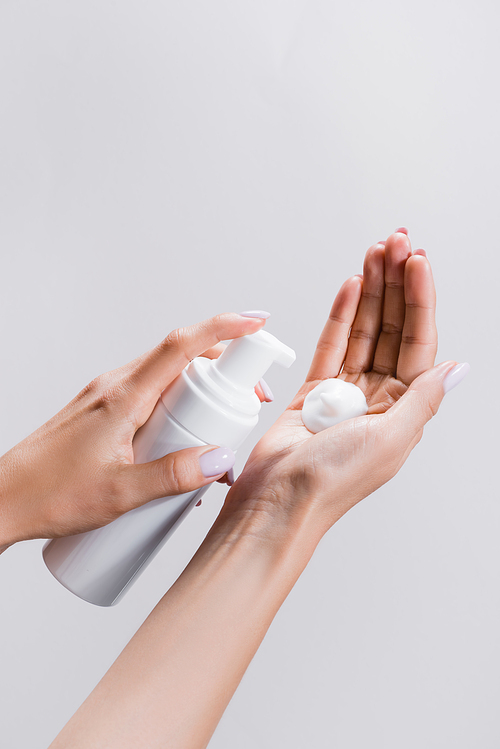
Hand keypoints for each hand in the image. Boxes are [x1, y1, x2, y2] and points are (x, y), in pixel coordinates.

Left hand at [0, 312, 269, 546]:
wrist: (2, 500)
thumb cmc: (49, 494)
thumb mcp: (121, 492)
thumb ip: (173, 476)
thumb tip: (219, 459)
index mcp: (123, 396)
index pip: (181, 345)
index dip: (223, 327)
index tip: (256, 322)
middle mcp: (116, 387)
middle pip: (180, 356)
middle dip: (224, 368)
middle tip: (249, 399)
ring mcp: (108, 397)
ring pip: (166, 377)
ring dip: (199, 392)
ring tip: (218, 432)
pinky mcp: (104, 412)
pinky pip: (150, 395)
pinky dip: (176, 406)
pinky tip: (180, 444)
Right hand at [227, 232, 463, 540]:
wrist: (278, 501)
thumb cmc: (332, 483)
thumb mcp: (391, 439)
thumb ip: (423, 399)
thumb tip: (457, 370)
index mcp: (404, 410)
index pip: (418, 341)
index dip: (419, 298)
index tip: (417, 261)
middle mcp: (379, 397)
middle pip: (391, 328)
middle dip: (395, 284)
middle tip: (396, 244)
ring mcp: (346, 391)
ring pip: (362, 329)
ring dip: (370, 291)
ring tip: (374, 253)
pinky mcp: (315, 390)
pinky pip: (331, 344)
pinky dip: (340, 314)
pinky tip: (350, 287)